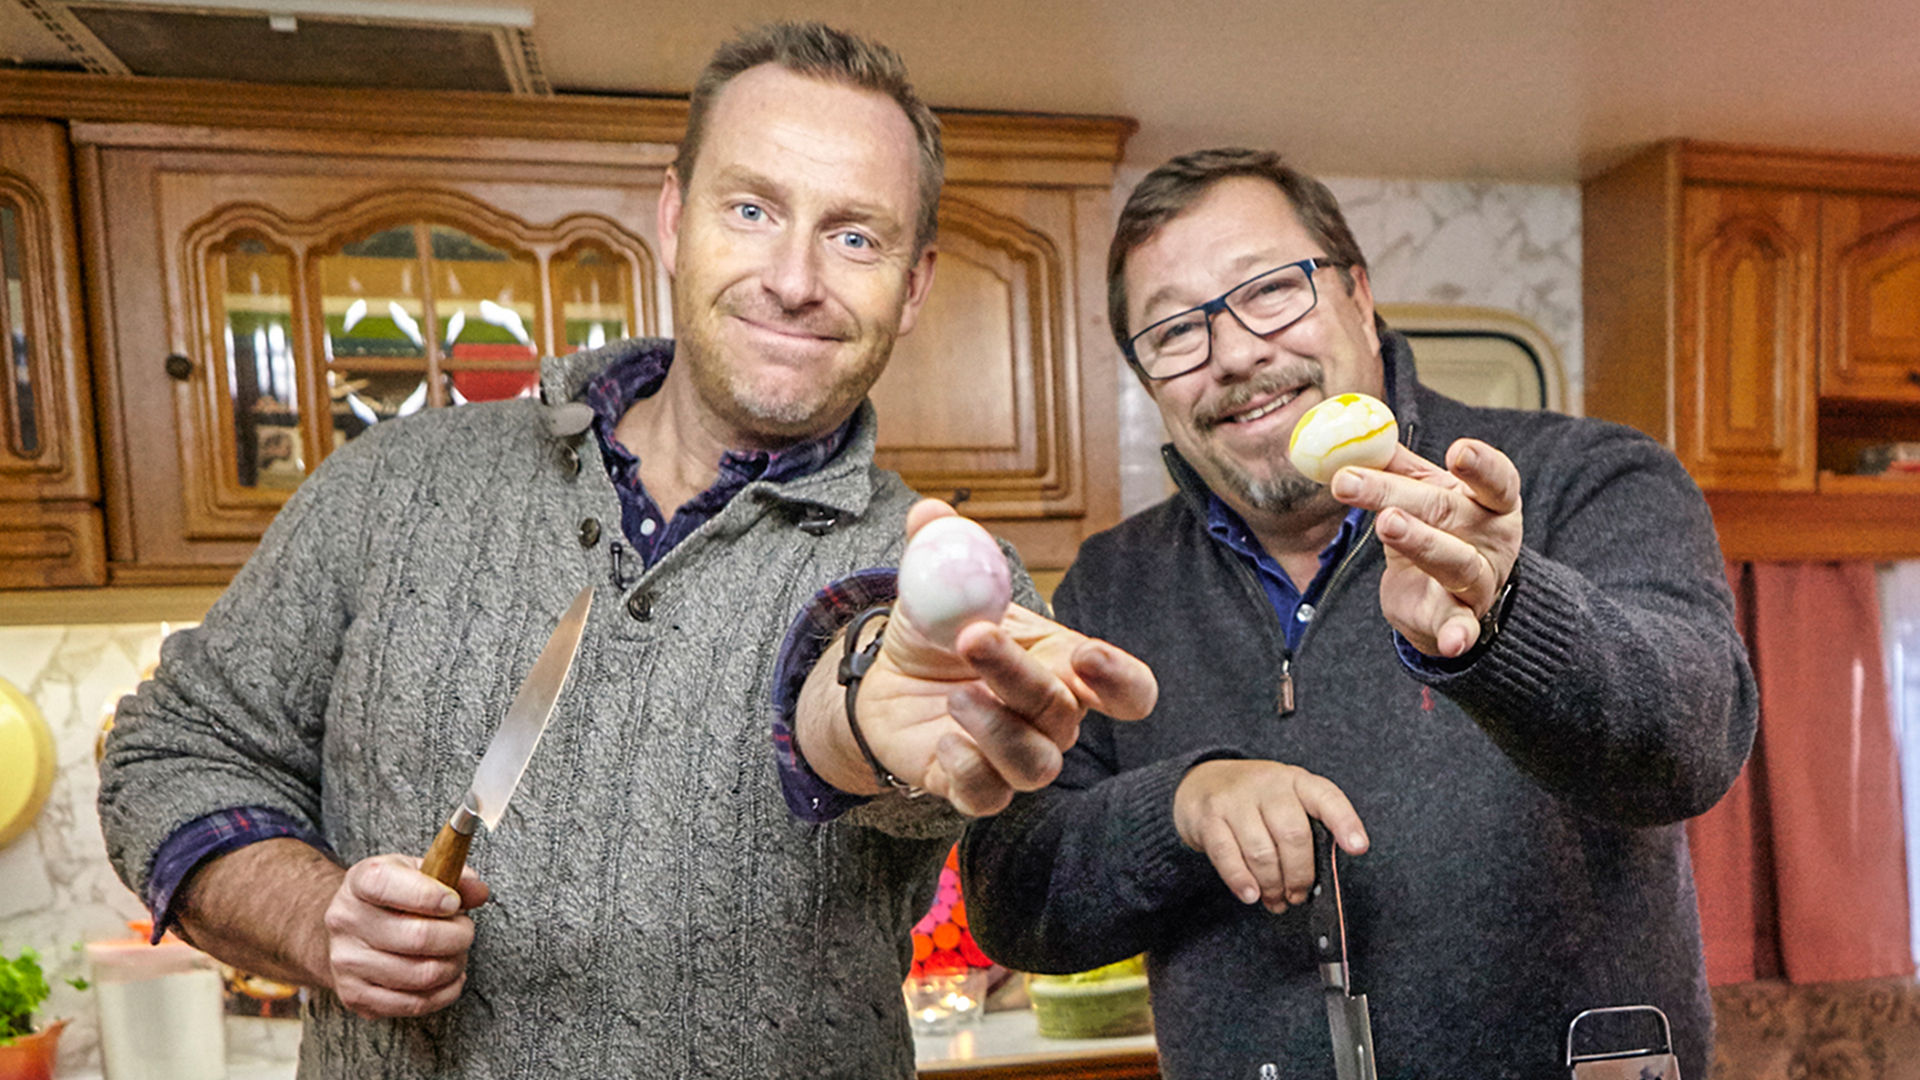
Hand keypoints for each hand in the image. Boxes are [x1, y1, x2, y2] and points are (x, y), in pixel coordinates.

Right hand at [322, 853, 488, 1018]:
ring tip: (456, 953)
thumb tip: (478, 892)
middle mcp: (346, 921)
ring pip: (421, 975)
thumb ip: (453, 875)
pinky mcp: (354, 996)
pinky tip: (449, 976)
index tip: (453, 902)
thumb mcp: (419, 872)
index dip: (429, 895)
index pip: (387, 885)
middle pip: (417, 937)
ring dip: (454, 965)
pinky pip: (413, 1004)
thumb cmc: (393, 896)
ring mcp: (346, 962)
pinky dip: (444, 992)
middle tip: (465, 930)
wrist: (350, 928)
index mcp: (360, 881)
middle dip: (458, 935)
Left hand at [800, 500, 1157, 816]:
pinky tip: (942, 740)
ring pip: (1037, 764)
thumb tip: (930, 513)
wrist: (888, 683)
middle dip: (1019, 674)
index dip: (1119, 679)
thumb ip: (942, 547)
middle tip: (973, 636)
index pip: (1127, 689)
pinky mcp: (975, 787)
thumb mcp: (937, 583)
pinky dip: (969, 770)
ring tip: (954, 693)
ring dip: (997, 728)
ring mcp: (1016, 756)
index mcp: (1064, 665)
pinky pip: (990, 797)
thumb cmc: (937, 632)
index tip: (1087, 656)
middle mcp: (1052, 717)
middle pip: (1063, 712)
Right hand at [1173, 760, 1366, 912]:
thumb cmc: (1254, 801)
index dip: (1345, 822)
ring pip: (1261, 851)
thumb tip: (1321, 879)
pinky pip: (1227, 855)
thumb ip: (1306, 827)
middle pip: (1293, 834)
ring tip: (1275, 899)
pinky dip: (1241, 880)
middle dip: (1300, 875)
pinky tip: (1251, 895)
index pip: (1326, 798)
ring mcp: (1235, 799)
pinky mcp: (1208, 817)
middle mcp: (1267, 784)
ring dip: (1272, 884)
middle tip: (1298, 896)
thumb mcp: (1286, 799)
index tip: (1358, 848)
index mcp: (1295, 780)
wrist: (1200, 782)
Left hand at [1328, 438, 1522, 657]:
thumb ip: (1394, 464)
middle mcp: (1493, 539)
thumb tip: (1356, 431)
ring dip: (1420, 542)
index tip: (1456, 451)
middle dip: (1395, 493)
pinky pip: (1461, 627)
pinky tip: (1452, 641)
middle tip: (1348, 481)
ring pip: (1453, 561)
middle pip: (1447, 511)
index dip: (1481, 465)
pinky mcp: (1461, 619)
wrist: (1450, 598)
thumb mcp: (1424, 494)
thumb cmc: (1441, 531)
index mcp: (1490, 502)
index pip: (1496, 480)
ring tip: (1386, 524)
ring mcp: (1480, 580)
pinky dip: (1457, 634)